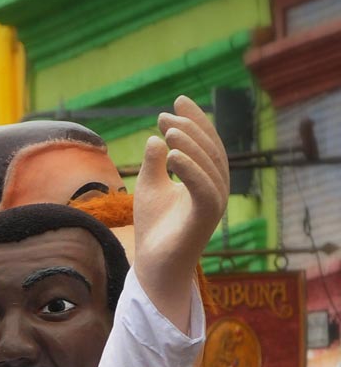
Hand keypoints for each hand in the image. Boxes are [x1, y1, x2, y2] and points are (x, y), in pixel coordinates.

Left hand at [132, 95, 230, 325]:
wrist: (153, 265)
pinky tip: (172, 155)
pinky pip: (204, 189)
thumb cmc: (155, 228)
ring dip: (189, 144)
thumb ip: (155, 163)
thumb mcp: (151, 187)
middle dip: (190, 128)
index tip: (176, 101)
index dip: (194, 120)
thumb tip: (157, 137)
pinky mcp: (206, 218)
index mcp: (205, 179)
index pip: (204, 144)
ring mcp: (214, 203)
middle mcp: (216, 188)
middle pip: (210, 150)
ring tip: (168, 128)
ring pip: (209, 166)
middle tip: (165, 114)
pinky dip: (190, 170)